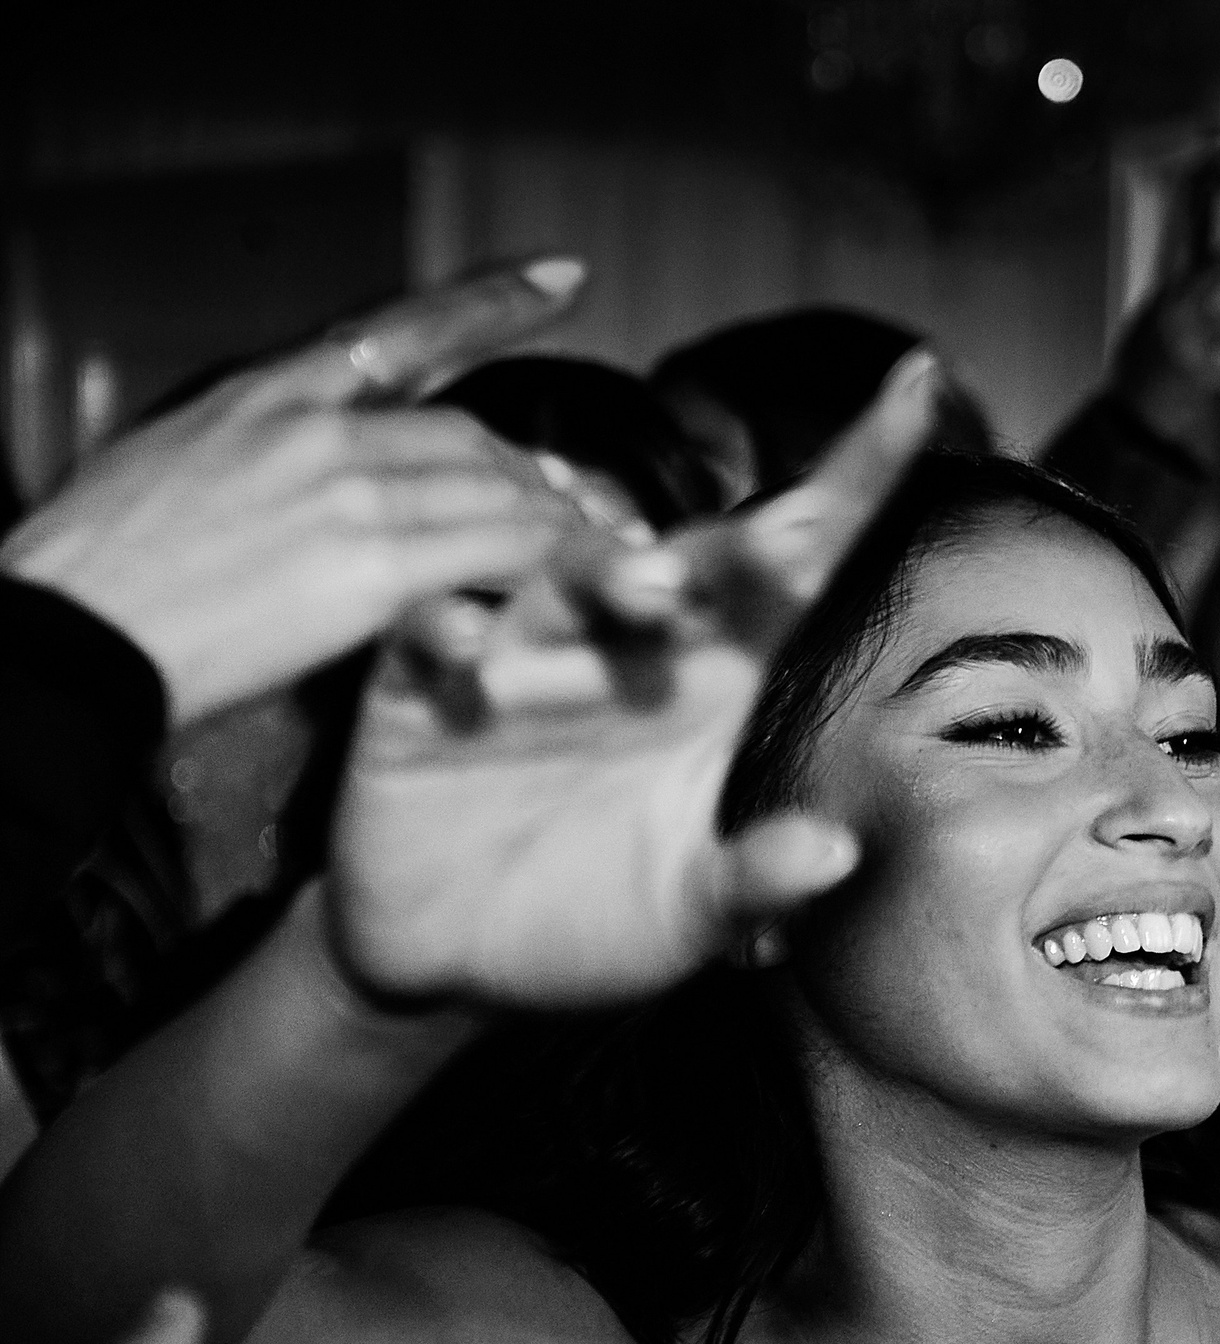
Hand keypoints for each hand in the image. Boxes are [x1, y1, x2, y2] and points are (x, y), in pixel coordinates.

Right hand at [0, 261, 594, 727]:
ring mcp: (346, 493)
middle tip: (582, 507)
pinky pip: (494, 550)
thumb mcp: (177, 462)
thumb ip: (264, 453)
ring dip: (556, 524)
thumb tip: (316, 478)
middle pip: (471, 436)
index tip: (564, 277)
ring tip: (595, 553)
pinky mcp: (369, 564)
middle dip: (536, 475)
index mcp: (267, 396)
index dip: (495, 302)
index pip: (402, 332)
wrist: (67, 634)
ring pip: (496, 490)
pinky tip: (563, 581)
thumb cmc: (102, 572)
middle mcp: (315, 430)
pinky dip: (542, 563)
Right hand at [325, 349, 943, 1009]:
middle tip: (790, 532)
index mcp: (715, 674)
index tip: (922, 386)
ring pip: (563, 585)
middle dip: (739, 547)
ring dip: (602, 576)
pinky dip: (444, 635)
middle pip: (690, 567)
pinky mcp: (418, 694)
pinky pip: (429, 646)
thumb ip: (755, 882)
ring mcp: (521, 656)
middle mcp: (625, 644)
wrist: (453, 958)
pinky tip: (463, 643)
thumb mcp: (690, 914)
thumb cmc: (595, 914)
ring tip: (649, 584)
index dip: (855, 476)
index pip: (796, 566)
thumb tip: (834, 854)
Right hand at [1109, 218, 1219, 446]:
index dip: (1196, 212)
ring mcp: (1191, 346)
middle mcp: (1178, 315)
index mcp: (1164, 295)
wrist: (1130, 410)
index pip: (1184, 244)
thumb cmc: (1146, 359)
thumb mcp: (1155, 320)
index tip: (1214, 183)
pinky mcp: (1205, 380)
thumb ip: (1185, 296)